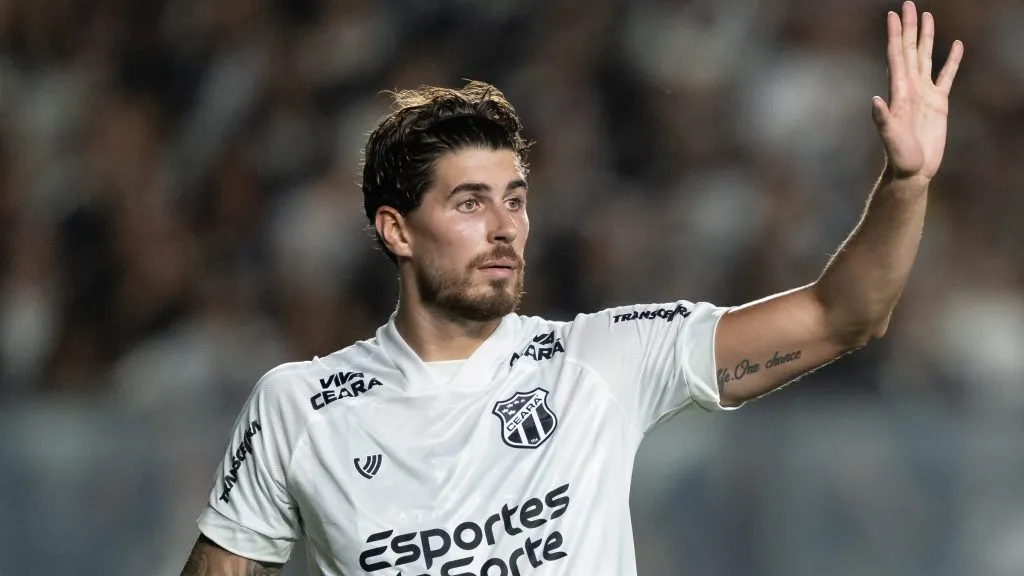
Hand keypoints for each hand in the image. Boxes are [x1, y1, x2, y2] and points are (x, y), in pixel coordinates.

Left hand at [872, 1, 962, 181]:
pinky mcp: (939, 103)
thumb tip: (874, 101)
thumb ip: (883, 120)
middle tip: (909, 4)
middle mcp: (910, 87)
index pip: (896, 56)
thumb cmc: (899, 157)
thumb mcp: (890, 138)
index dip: (894, 35)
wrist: (912, 170)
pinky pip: (947, 75)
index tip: (893, 14)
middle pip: (910, 50)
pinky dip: (951, 60)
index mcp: (899, 91)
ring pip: (926, 57)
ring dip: (926, 37)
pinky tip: (955, 46)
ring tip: (927, 16)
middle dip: (909, 27)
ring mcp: (925, 93)